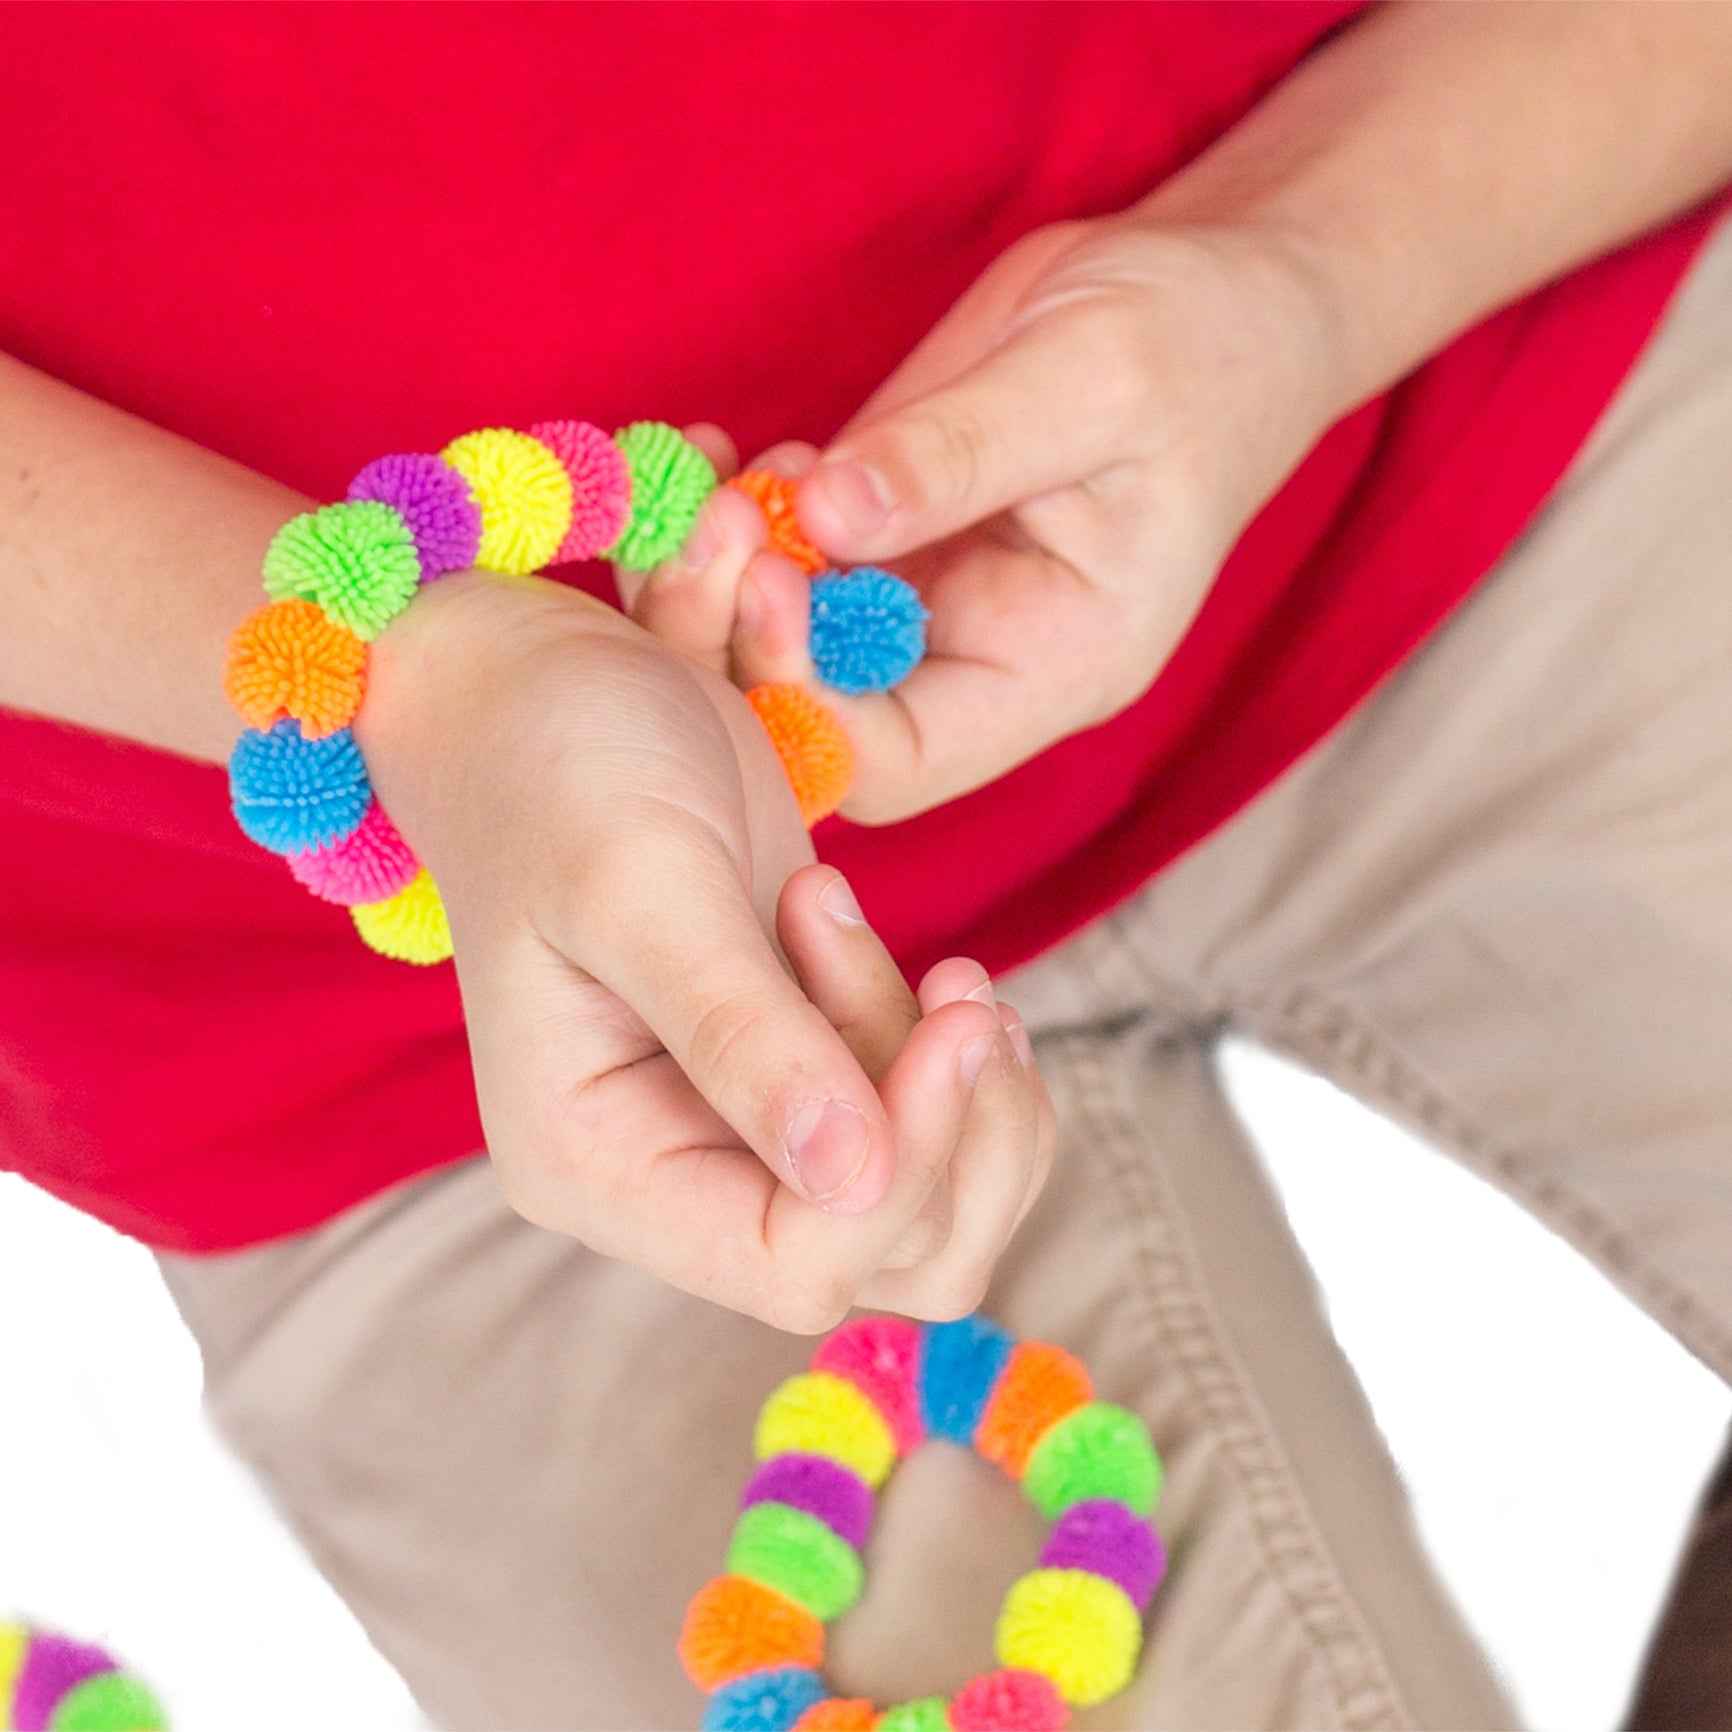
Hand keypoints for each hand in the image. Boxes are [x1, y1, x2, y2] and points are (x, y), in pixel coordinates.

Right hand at [355, 569, 1056, 1330]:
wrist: (551, 693)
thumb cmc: (563, 769)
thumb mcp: (645, 883)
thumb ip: (742, 1035)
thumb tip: (855, 1180)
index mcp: (596, 1164)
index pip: (794, 1263)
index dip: (907, 1165)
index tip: (956, 1016)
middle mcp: (669, 1177)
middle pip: (888, 1254)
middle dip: (951, 1118)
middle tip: (948, 971)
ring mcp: (740, 1132)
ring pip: (930, 1210)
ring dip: (969, 1090)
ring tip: (937, 960)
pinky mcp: (801, 1075)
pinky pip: (931, 1134)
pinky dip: (963, 1059)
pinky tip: (931, 966)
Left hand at [620, 218, 1343, 821]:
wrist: (1214, 295)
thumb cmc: (1193, 342)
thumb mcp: (1091, 378)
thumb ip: (960, 453)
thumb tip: (825, 511)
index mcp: (1052, 668)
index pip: (900, 758)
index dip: (809, 699)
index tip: (773, 577)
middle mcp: (974, 661)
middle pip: (815, 720)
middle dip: (738, 638)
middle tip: (715, 522)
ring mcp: (920, 604)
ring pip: (776, 648)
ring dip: (716, 578)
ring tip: (711, 478)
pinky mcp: (881, 540)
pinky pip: (778, 565)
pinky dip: (729, 520)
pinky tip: (717, 452)